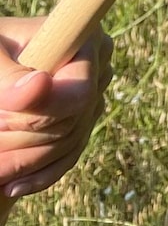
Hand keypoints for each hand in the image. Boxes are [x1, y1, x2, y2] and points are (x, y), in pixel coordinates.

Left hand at [0, 19, 113, 198]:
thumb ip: (10, 74)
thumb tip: (37, 88)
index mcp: (84, 37)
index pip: (77, 92)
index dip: (39, 112)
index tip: (0, 112)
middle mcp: (99, 65)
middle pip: (71, 122)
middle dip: (21, 140)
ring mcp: (95, 94)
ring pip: (68, 144)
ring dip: (24, 163)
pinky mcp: (82, 120)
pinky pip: (69, 155)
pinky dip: (40, 175)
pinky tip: (12, 187)